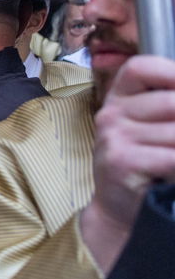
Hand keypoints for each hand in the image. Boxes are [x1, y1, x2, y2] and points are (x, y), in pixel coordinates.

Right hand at [82, 55, 174, 272]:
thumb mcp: (150, 129)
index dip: (171, 73)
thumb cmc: (144, 165)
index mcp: (118, 99)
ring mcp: (113, 137)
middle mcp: (110, 114)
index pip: (142, 68)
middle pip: (171, 101)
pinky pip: (172, 157)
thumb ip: (168, 109)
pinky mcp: (121, 161)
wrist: (118, 210)